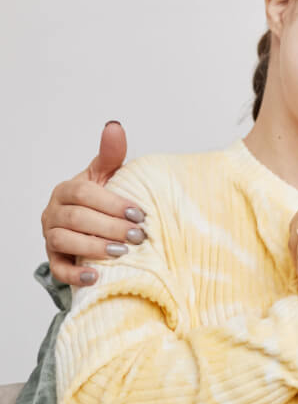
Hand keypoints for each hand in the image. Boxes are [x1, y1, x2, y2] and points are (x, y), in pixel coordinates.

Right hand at [41, 122, 144, 285]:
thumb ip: (111, 154)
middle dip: (110, 227)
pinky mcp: (55, 259)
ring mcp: (52, 236)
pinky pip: (59, 269)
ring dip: (94, 248)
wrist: (93, 225)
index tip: (139, 213)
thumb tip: (114, 126)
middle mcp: (55, 211)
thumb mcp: (108, 175)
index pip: (85, 194)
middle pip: (77, 219)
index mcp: (68, 189)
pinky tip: (95, 276)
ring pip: (65, 241)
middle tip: (138, 236)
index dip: (112, 203)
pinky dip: (76, 274)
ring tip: (122, 253)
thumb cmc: (102, 198)